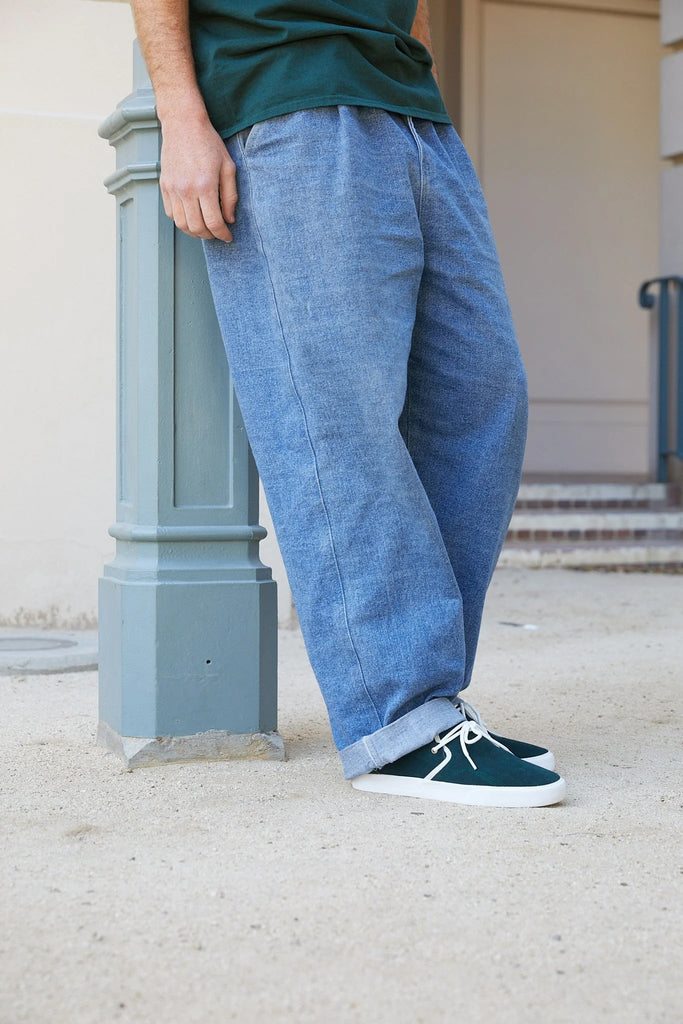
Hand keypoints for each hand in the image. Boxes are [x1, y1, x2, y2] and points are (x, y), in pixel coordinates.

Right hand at [159, 115, 236, 241]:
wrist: (183, 124)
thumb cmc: (209, 143)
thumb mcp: (228, 167)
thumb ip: (231, 196)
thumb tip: (229, 219)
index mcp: (205, 186)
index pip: (214, 222)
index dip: (222, 234)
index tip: (228, 236)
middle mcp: (186, 190)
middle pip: (197, 228)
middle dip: (210, 236)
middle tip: (218, 233)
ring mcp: (172, 189)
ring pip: (182, 224)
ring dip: (195, 232)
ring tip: (205, 228)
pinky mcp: (164, 186)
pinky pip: (171, 214)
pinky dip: (182, 221)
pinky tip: (192, 216)